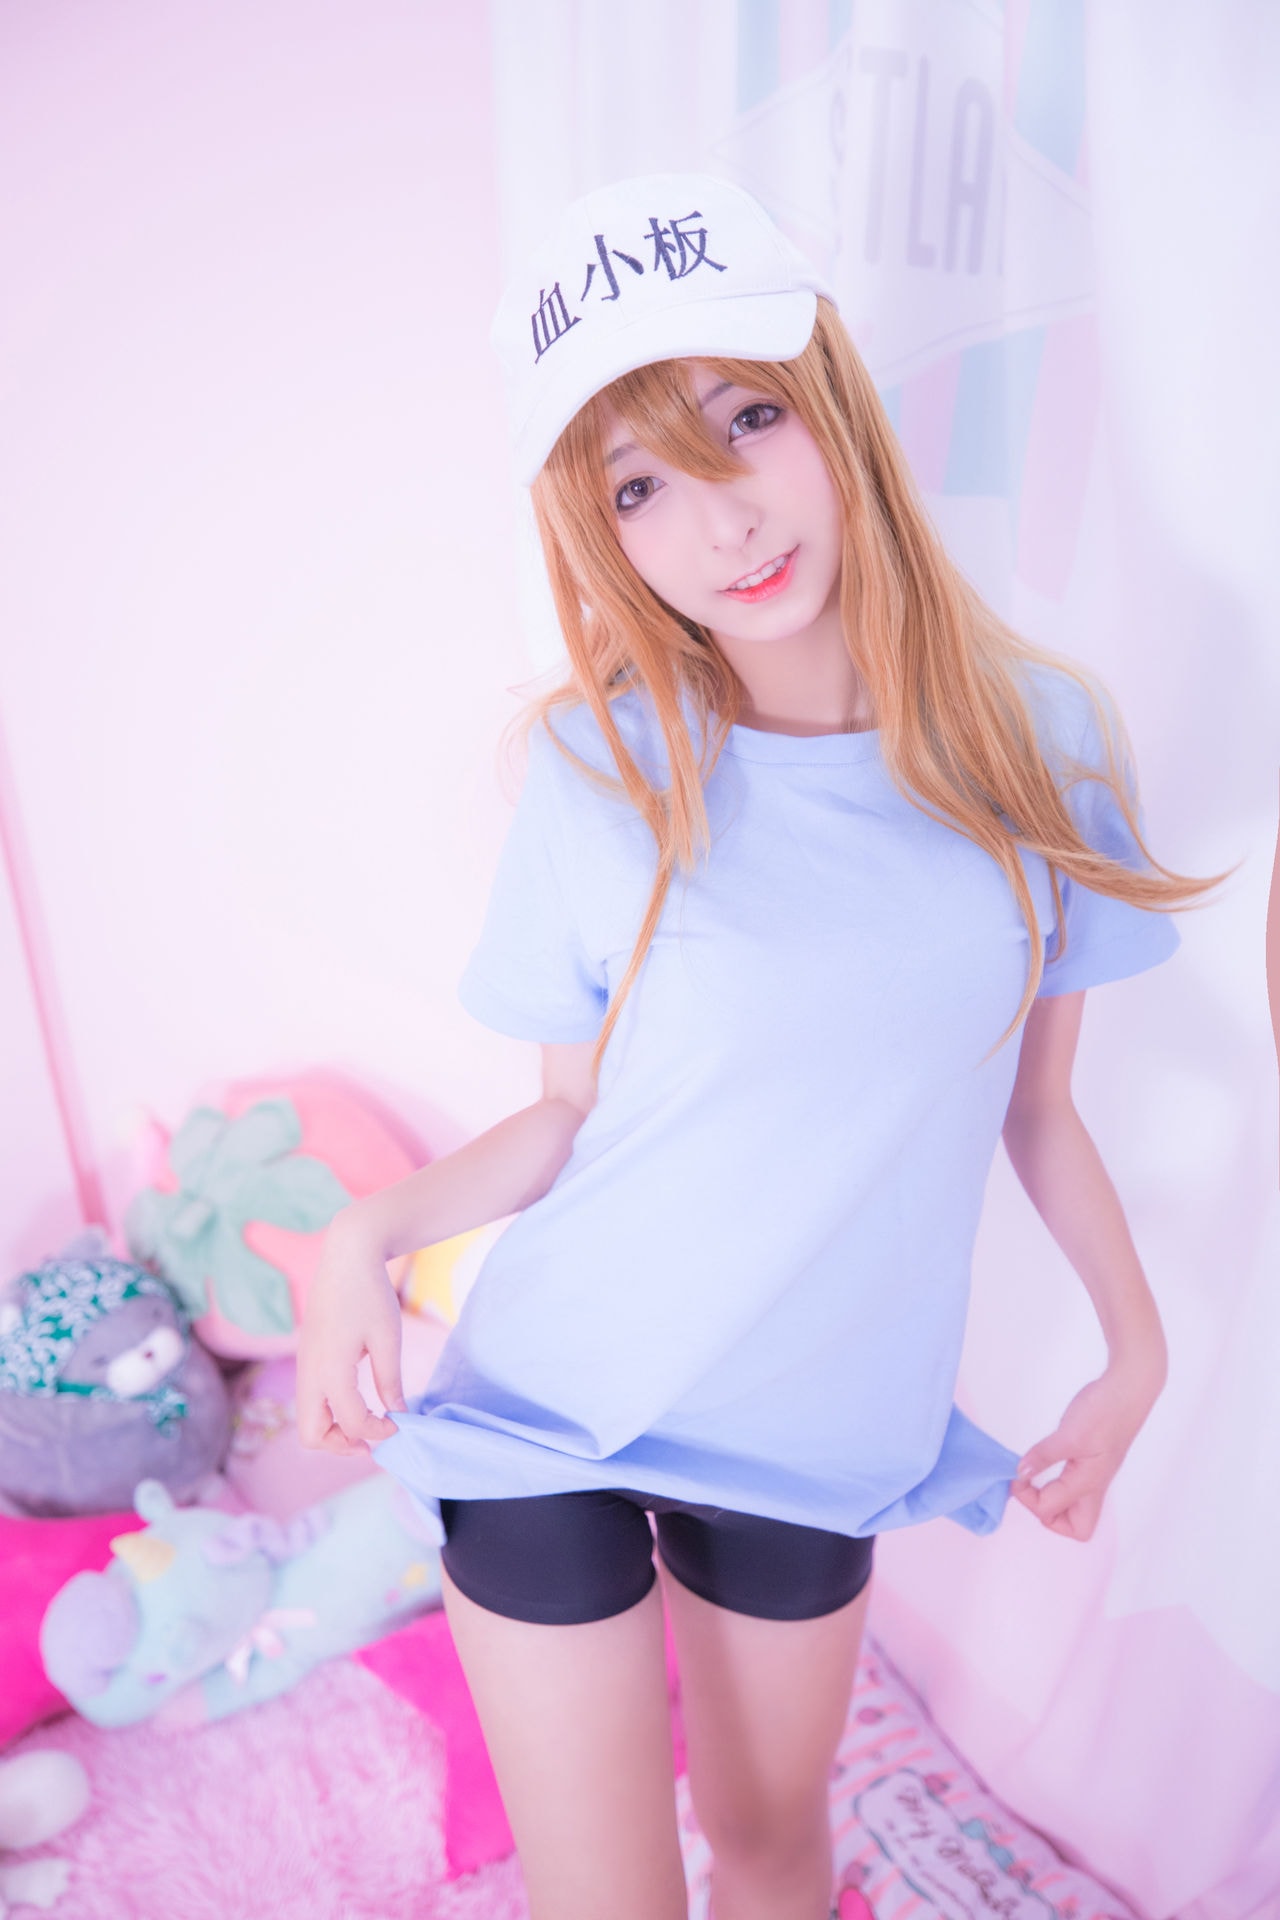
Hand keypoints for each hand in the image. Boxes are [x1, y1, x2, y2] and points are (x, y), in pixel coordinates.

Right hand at [295, 1213, 407, 1456]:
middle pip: (312, 1435)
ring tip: (368, 1424)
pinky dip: (329, 1413)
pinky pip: (310, 1401)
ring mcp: (304, 1366)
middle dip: (341, 1445)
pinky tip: (357, 1401)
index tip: (400, 1424)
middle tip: (373, 1440)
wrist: (346, 1255)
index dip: (377, 1433)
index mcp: (330, 1369)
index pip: (351, 1422)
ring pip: (307, 1420)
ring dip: (333, 1431)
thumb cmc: (370, 1293)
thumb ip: (390, 1382)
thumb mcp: (388, 1339)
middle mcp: (309, 1373)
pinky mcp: (306, 1359)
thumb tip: (398, 1415)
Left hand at [1010, 1363, 1164, 1540]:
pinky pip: (1074, 1487)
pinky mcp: (1093, 1462)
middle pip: (1076, 1527)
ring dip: (1053, 1503)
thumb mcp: (1069, 1434)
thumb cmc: (1103, 1413)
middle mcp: (1093, 1486)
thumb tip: (1021, 1474)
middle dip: (1048, 1517)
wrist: (1128, 1390)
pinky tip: (1047, 1467)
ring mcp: (1095, 1475)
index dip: (1027, 1499)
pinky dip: (1058, 1485)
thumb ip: (1043, 1455)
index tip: (1016, 1476)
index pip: (1050, 1511)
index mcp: (1087, 1484)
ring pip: (1076, 1509)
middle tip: (1030, 1490)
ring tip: (1034, 1481)